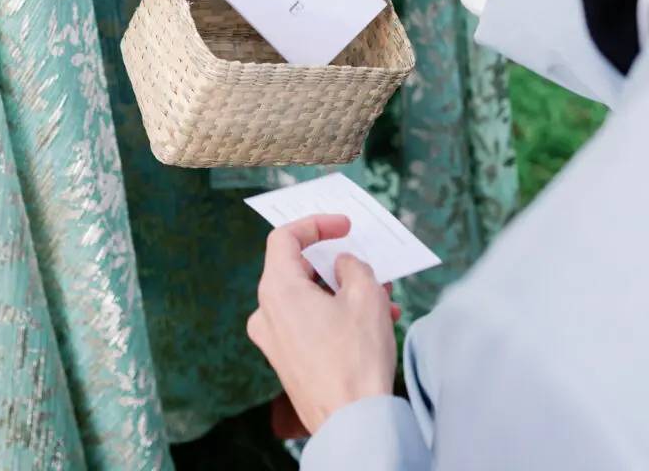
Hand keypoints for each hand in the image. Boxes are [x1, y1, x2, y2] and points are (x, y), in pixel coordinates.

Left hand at [248, 216, 398, 436]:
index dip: (315, 225)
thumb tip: (342, 265)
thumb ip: (352, 266)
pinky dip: (337, 315)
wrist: (352, 424)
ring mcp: (274, 339)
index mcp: (277, 289)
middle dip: (336, 263)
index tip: (343, 226)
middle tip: (366, 262)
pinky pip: (310, 323)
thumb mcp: (365, 295)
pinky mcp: (287, 360)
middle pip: (297, 268)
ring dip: (344, 291)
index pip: (285, 238)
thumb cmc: (356, 359)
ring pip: (309, 297)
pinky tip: (373, 322)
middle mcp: (266, 312)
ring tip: (382, 297)